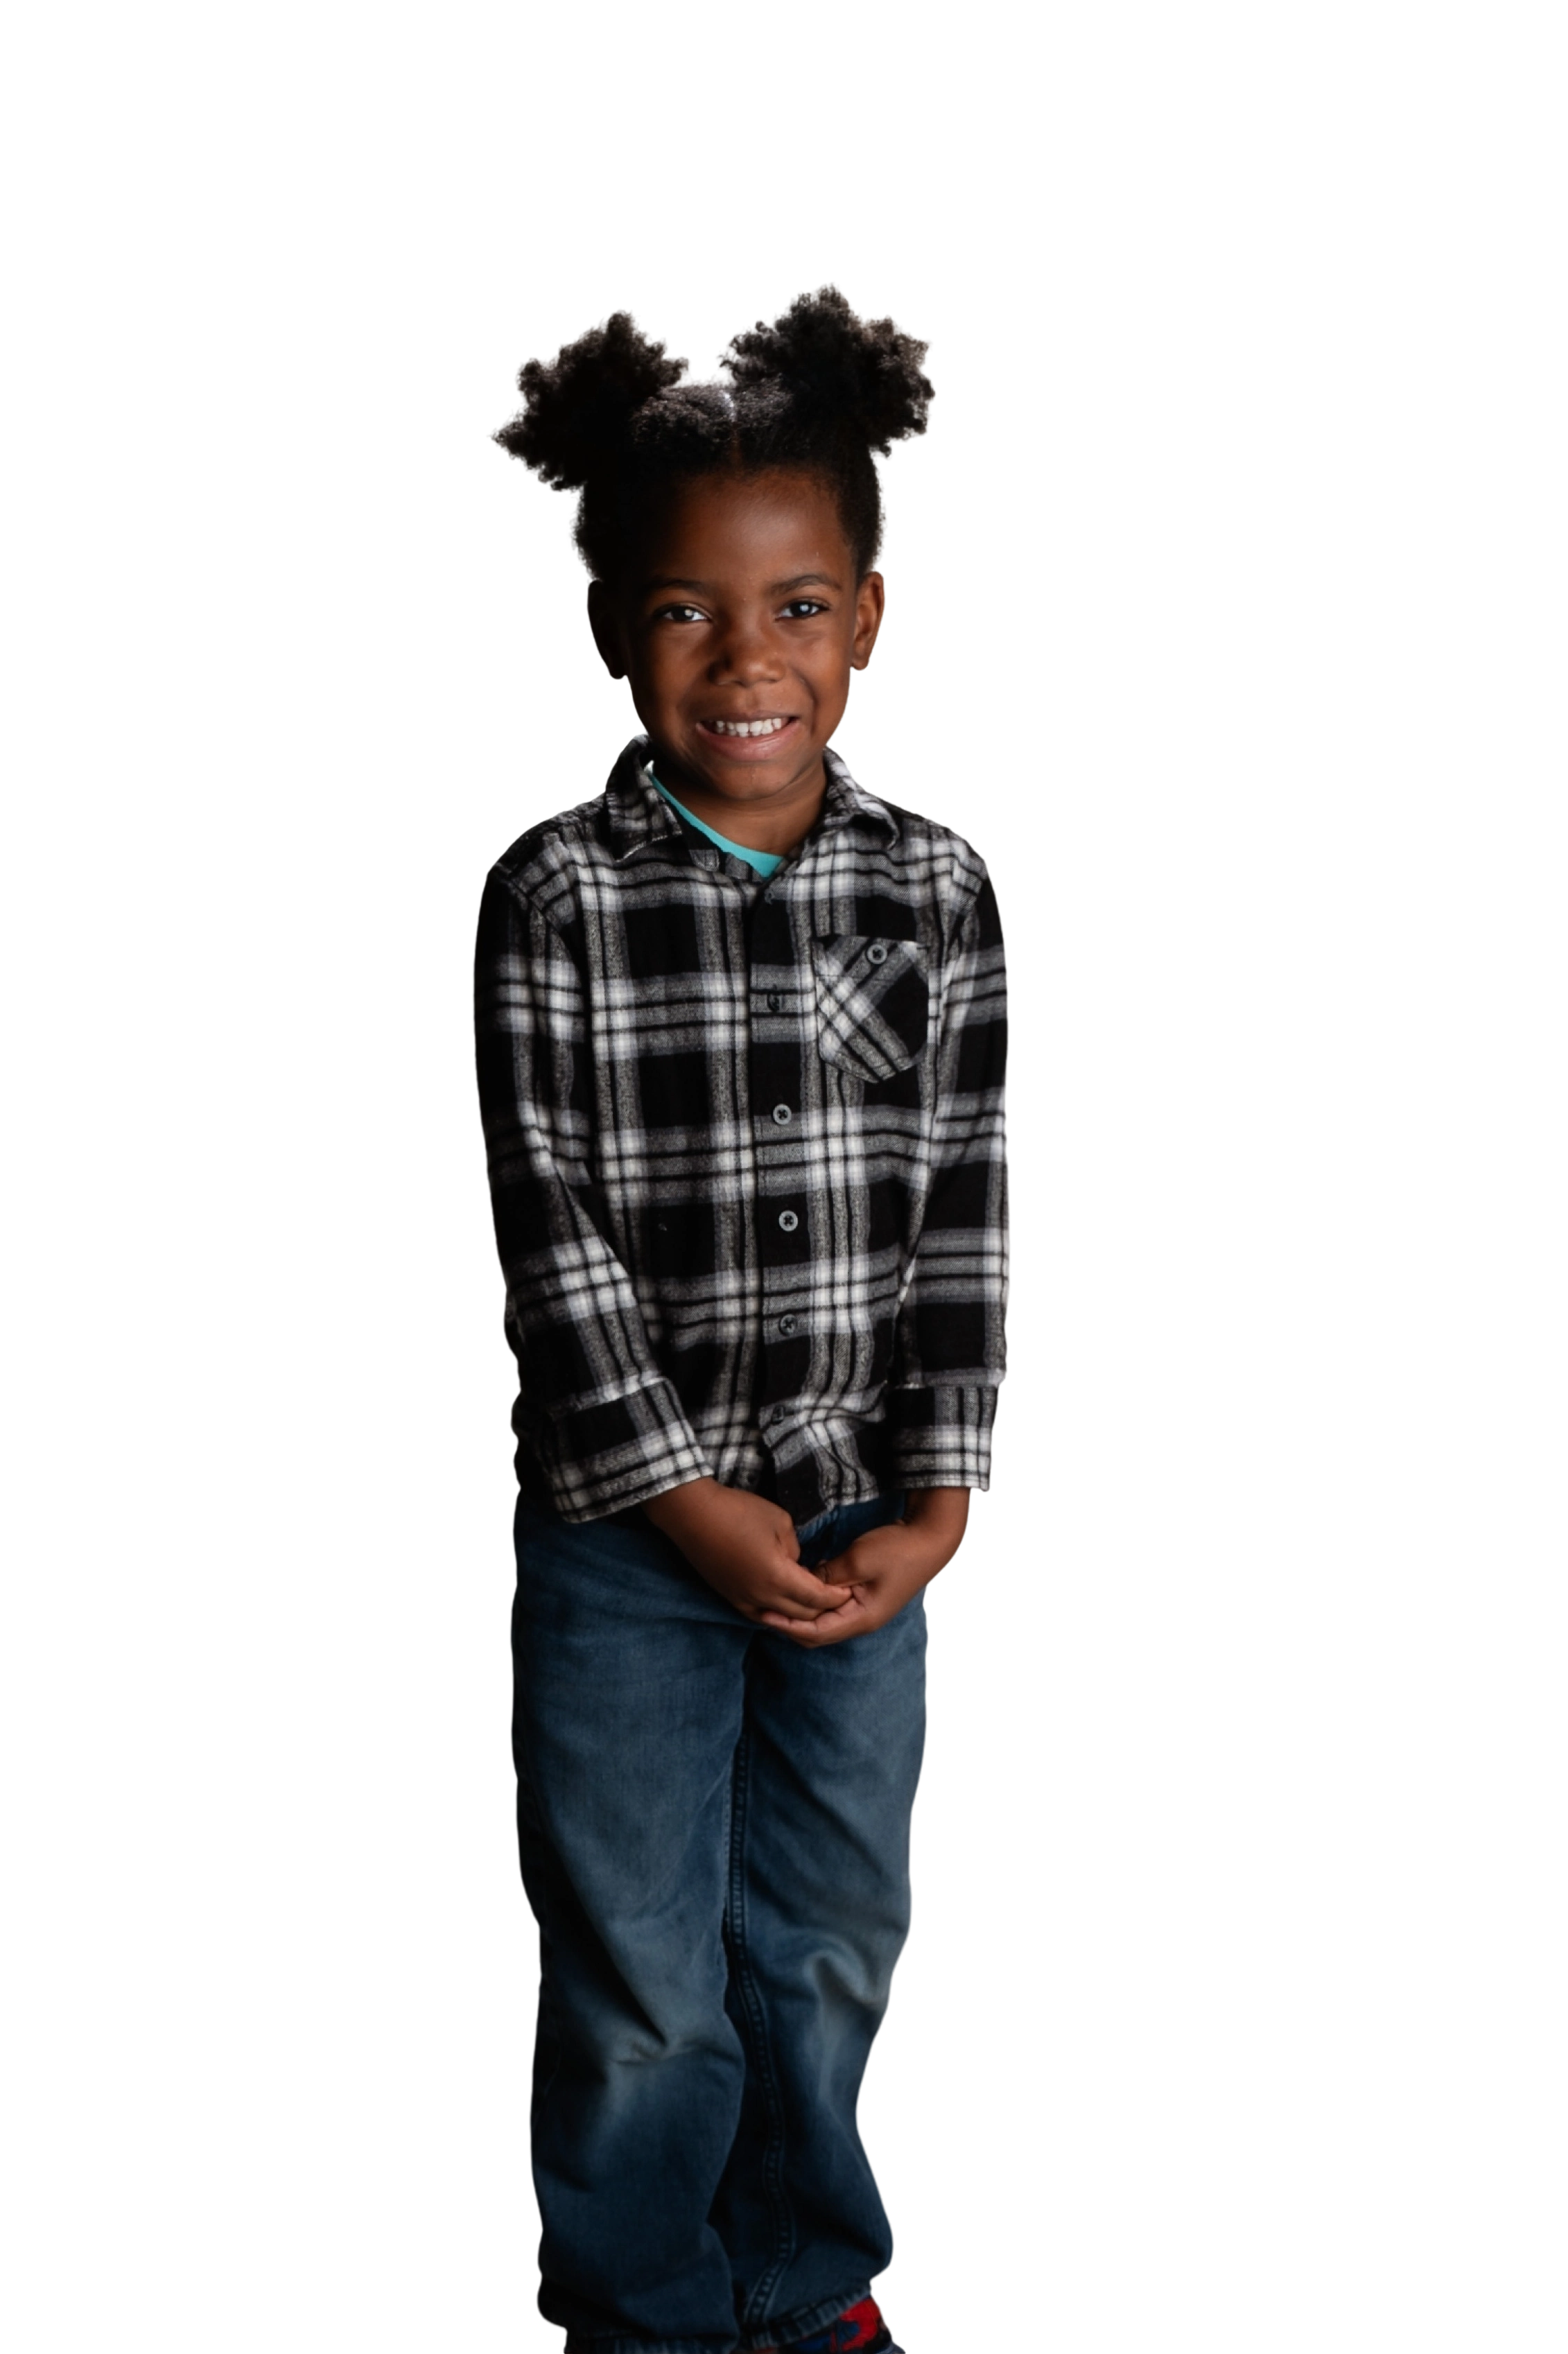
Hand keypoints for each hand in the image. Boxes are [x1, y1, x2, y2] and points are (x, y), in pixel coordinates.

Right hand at [640, 1477, 851, 1627]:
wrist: (693, 1515)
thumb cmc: (739, 1512)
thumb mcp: (780, 1522)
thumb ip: (795, 1550)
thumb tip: (795, 1564)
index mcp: (777, 1577)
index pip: (817, 1598)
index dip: (836, 1596)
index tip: (849, 1590)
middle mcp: (761, 1597)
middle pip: (802, 1615)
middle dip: (823, 1608)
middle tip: (836, 1597)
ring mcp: (743, 1601)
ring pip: (780, 1620)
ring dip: (799, 1614)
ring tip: (814, 1601)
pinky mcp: (730, 1598)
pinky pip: (760, 1616)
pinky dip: (777, 1613)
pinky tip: (785, 1603)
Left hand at [759, 1487, 972, 1647]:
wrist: (929, 1538)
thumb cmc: (897, 1549)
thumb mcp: (858, 1560)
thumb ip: (828, 1575)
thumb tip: (803, 1584)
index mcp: (862, 1618)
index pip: (816, 1632)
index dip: (788, 1625)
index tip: (763, 1613)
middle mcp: (862, 1621)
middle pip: (818, 1634)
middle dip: (790, 1625)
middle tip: (761, 1609)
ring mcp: (864, 1611)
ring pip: (824, 1623)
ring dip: (801, 1615)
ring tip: (774, 1602)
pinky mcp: (864, 1597)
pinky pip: (833, 1610)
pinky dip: (813, 1605)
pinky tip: (798, 1591)